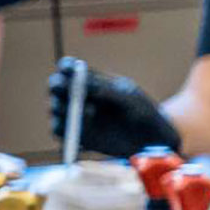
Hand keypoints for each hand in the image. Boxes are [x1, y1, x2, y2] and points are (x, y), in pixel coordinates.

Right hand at [48, 59, 180, 158]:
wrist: (155, 143)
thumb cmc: (145, 114)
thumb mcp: (130, 99)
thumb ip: (107, 91)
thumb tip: (81, 82)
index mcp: (91, 80)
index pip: (68, 67)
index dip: (66, 67)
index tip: (69, 70)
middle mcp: (77, 96)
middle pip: (55, 86)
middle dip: (59, 87)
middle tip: (69, 92)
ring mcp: (76, 116)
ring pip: (55, 108)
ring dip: (64, 109)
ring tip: (90, 113)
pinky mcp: (77, 136)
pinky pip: (59, 131)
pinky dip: (64, 130)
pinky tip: (80, 130)